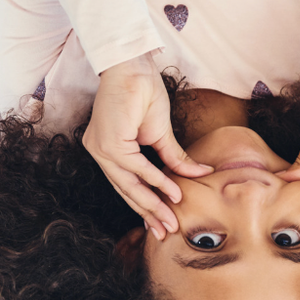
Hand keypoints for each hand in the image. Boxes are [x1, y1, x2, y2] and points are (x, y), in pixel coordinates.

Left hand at [82, 53, 211, 239]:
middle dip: (149, 213)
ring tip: (170, 221)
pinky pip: (136, 168)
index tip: (162, 223)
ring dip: (153, 204)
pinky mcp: (108, 142)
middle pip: (126, 191)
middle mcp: (100, 153)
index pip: (128, 185)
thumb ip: (174, 158)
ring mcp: (101, 149)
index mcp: (109, 151)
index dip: (146, 205)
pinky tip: (173, 193)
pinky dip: (156, 181)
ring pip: (128, 185)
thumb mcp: (162, 133)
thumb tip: (199, 175)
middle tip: (166, 232)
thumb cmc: (144, 93)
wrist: (134, 67)